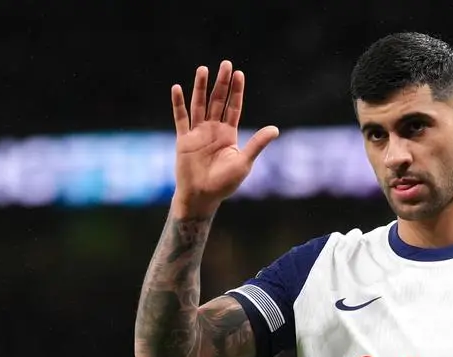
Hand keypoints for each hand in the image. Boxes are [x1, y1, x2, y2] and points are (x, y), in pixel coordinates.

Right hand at [171, 60, 278, 214]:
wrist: (202, 197)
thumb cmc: (224, 184)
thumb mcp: (244, 162)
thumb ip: (257, 144)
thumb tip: (275, 129)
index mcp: (228, 134)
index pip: (233, 107)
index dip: (236, 91)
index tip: (239, 74)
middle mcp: (213, 130)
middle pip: (217, 101)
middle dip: (221, 83)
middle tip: (225, 64)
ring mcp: (198, 133)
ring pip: (199, 105)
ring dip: (200, 87)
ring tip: (203, 69)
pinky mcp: (183, 140)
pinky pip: (181, 118)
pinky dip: (178, 104)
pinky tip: (177, 89)